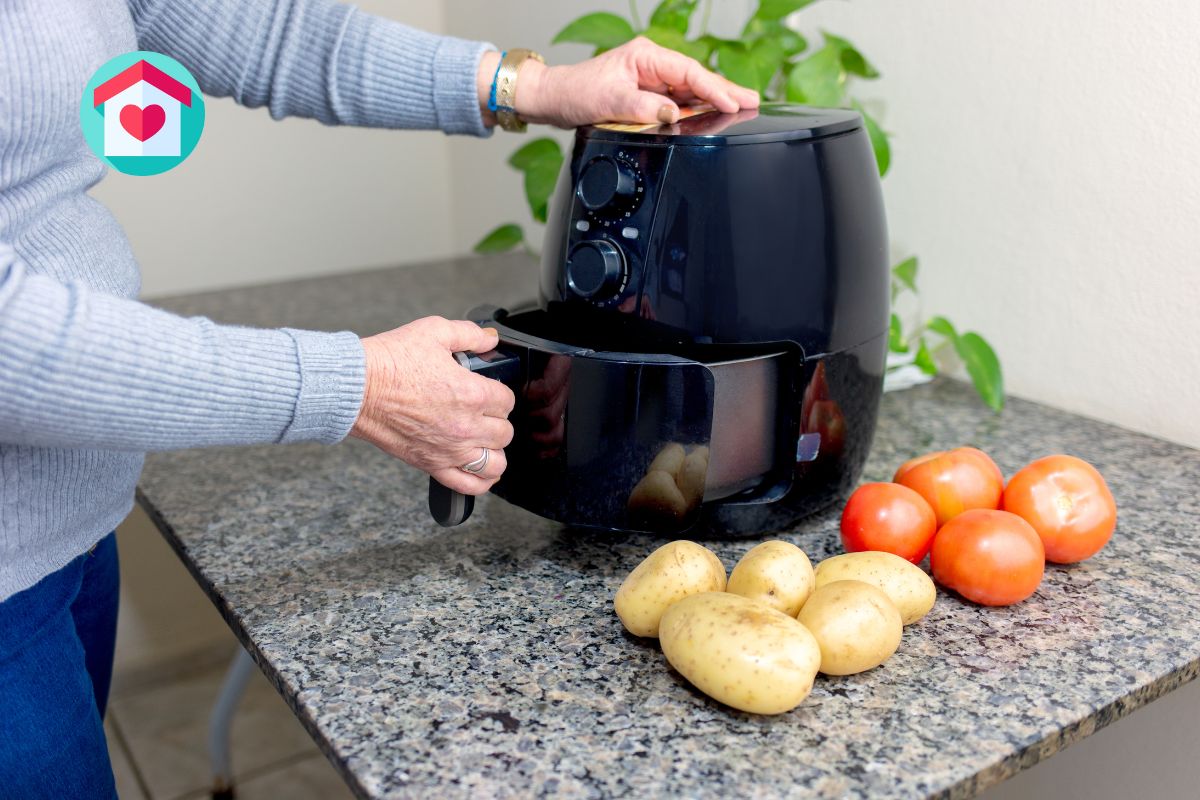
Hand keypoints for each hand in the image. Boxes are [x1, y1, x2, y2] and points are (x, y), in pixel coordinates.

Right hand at [350, 317, 514, 494]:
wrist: (357, 388)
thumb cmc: (390, 362)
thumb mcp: (434, 331)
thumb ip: (470, 334)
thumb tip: (491, 339)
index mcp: (472, 394)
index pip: (507, 401)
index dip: (499, 392)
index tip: (488, 390)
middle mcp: (465, 426)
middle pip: (504, 432)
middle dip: (496, 419)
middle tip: (483, 411)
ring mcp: (450, 449)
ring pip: (495, 462)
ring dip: (494, 450)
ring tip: (485, 441)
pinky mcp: (431, 464)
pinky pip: (469, 484)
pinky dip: (481, 481)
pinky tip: (481, 471)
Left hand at [477, 37, 758, 128]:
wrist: (553, 100)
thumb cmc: (575, 93)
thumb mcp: (610, 102)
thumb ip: (644, 108)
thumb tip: (673, 114)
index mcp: (646, 57)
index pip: (689, 73)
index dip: (713, 88)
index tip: (733, 101)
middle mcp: (651, 65)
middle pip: (696, 79)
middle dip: (725, 90)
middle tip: (753, 101)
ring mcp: (650, 79)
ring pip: (690, 90)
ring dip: (714, 100)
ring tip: (742, 107)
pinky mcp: (647, 95)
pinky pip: (678, 101)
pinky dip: (696, 108)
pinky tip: (712, 114)